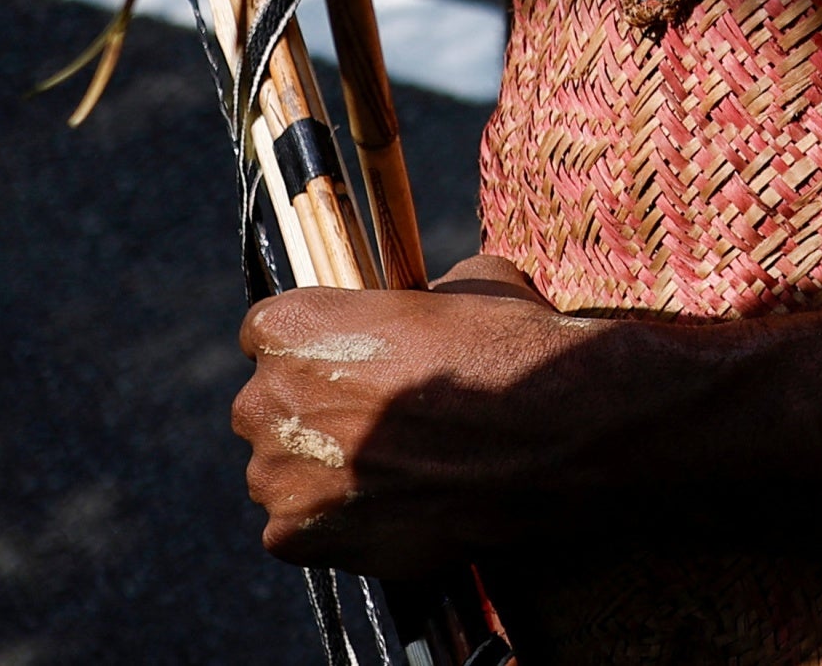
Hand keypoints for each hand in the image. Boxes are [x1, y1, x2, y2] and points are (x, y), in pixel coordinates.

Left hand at [235, 254, 602, 573]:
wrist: (557, 435)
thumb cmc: (514, 349)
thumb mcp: (470, 283)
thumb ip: (417, 301)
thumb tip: (425, 310)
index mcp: (292, 326)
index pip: (267, 332)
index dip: (317, 344)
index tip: (355, 356)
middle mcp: (264, 400)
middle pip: (269, 406)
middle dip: (316, 410)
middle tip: (386, 418)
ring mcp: (276, 476)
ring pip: (284, 471)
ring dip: (326, 470)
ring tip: (402, 468)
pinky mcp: (298, 537)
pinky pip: (300, 529)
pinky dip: (340, 522)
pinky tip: (398, 505)